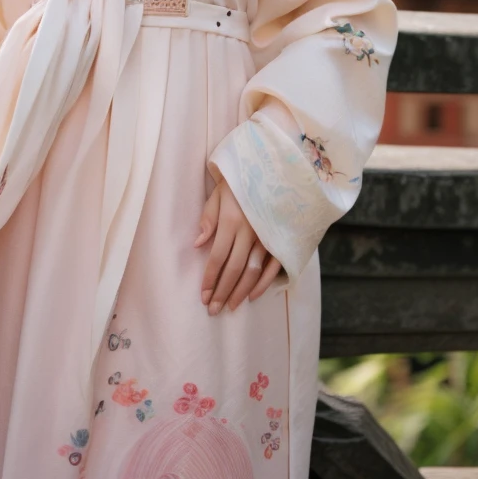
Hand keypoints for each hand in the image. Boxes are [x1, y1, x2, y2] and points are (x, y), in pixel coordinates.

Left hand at [194, 179, 282, 313]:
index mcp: (231, 221)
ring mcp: (268, 236)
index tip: (202, 295)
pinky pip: (273, 266)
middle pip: (234, 269)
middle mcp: (250, 232)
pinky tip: (253, 296)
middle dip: (222, 292)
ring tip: (230, 306)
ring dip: (241, 292)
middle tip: (213, 310)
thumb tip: (197, 244)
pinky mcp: (280, 239)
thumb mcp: (218, 194)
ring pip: (253, 272)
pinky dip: (263, 283)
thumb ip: (208, 219)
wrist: (268, 168)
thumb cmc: (237, 183)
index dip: (209, 278)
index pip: (217, 257)